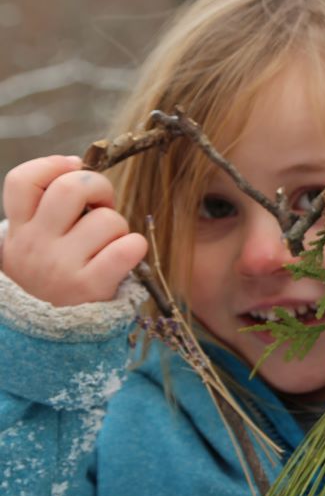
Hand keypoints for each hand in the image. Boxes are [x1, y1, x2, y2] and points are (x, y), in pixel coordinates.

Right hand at [2, 155, 146, 305]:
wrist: (51, 332)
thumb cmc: (56, 273)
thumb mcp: (37, 240)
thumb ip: (50, 207)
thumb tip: (77, 164)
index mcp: (18, 229)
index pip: (22, 180)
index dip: (52, 165)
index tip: (73, 166)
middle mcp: (34, 245)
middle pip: (71, 187)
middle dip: (99, 186)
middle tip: (102, 205)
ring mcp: (60, 266)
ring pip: (107, 219)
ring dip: (119, 226)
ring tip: (110, 243)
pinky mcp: (88, 286)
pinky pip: (126, 248)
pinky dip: (135, 246)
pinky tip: (127, 255)